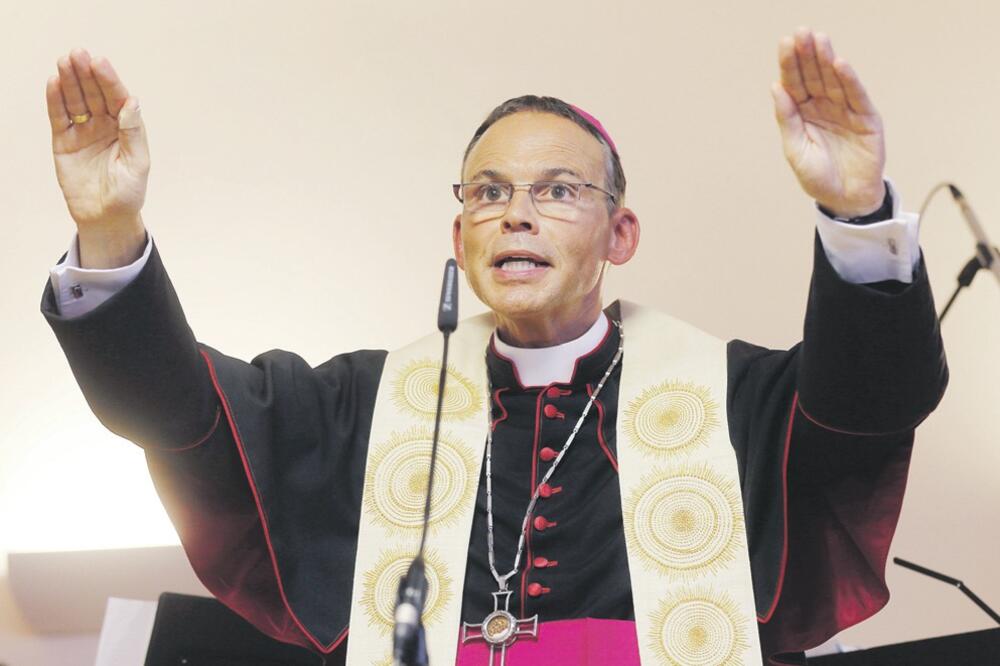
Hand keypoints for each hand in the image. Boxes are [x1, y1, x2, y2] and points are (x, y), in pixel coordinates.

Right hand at [46, 48, 148, 266]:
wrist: (105, 217)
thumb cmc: (128, 193)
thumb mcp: (137, 164)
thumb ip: (133, 132)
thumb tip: (132, 102)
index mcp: (126, 128)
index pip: (117, 98)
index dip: (109, 80)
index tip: (100, 62)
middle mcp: (105, 125)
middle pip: (94, 93)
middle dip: (86, 73)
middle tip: (78, 53)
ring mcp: (83, 131)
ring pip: (75, 100)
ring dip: (70, 80)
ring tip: (64, 62)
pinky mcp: (64, 141)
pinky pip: (59, 117)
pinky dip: (55, 100)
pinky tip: (54, 83)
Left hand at [772, 28, 885, 218]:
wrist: (846, 200)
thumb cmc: (818, 177)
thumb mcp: (796, 150)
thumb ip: (788, 119)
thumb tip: (775, 88)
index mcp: (802, 114)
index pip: (794, 84)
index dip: (790, 64)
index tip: (785, 43)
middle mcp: (823, 108)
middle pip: (814, 76)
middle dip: (807, 55)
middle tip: (801, 33)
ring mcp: (845, 111)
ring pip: (834, 80)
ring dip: (826, 60)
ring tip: (819, 39)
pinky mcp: (866, 119)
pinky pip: (856, 96)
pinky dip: (849, 80)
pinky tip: (840, 64)